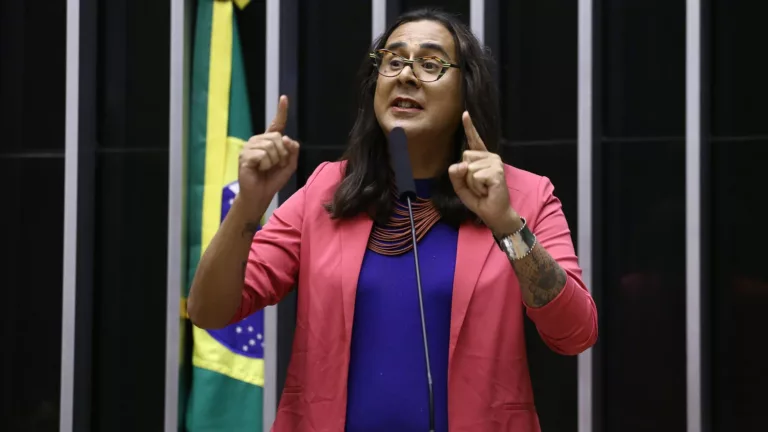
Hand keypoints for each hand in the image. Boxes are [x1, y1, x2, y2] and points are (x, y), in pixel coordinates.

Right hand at [237, 95, 299, 210]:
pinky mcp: (245, 156)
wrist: (260, 195)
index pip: (276, 124)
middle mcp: (258, 140)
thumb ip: (293, 151)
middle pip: (277, 138)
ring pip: (271, 146)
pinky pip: (263, 155)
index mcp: (269, 141)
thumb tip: (286, 138)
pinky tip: (259, 169)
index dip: (281, 111)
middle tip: (275, 165)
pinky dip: (266, 165)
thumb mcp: (289, 165)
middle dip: (282, 154)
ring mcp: (250, 147)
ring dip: (274, 161)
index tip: (284, 98)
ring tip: (266, 168)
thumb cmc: (273, 180)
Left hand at [449, 111, 521, 234]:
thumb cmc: (480, 199)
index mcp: (482, 159)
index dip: (469, 127)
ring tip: (484, 189)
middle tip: (478, 186)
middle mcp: (490, 157)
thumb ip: (455, 174)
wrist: (494, 213)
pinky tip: (488, 190)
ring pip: (469, 168)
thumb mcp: (461, 186)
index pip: (474, 141)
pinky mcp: (497, 172)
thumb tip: (462, 164)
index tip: (465, 114)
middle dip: (465, 175)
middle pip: (465, 157)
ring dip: (472, 183)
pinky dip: (477, 187)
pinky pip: (475, 176)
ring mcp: (495, 163)